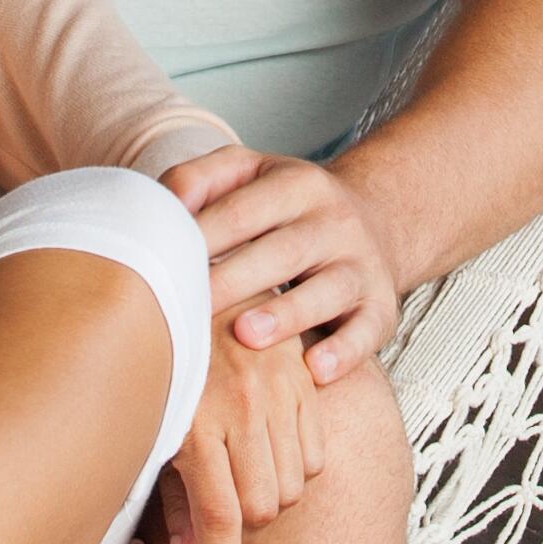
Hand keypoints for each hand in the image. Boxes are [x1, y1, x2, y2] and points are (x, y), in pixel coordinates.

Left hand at [147, 322, 317, 543]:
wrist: (191, 281)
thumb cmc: (157, 361)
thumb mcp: (152, 429)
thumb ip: (169, 498)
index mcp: (196, 425)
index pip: (220, 520)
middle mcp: (243, 409)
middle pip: (263, 507)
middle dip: (245, 524)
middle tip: (223, 503)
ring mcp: (278, 391)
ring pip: (294, 484)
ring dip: (270, 493)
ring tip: (242, 468)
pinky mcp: (302, 378)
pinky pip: (316, 452)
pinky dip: (297, 465)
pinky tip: (269, 446)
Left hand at [165, 146, 405, 385]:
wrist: (375, 220)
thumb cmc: (288, 206)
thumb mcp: (250, 173)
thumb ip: (201, 178)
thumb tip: (163, 204)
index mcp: (297, 185)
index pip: (242, 211)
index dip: (201, 237)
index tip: (160, 266)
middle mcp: (335, 222)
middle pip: (283, 251)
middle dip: (234, 279)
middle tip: (188, 307)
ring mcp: (361, 266)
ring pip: (329, 289)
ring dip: (288, 314)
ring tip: (246, 335)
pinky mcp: (382, 307)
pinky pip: (367, 330)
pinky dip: (345, 351)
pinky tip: (315, 370)